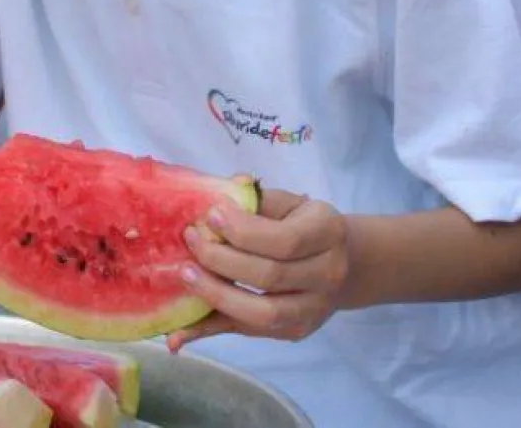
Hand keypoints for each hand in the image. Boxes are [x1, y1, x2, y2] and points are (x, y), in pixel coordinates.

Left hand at [168, 189, 348, 352]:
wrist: (343, 263)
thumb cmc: (303, 224)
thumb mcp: (289, 202)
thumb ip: (258, 198)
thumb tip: (229, 185)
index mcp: (328, 234)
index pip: (285, 240)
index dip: (242, 231)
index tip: (209, 216)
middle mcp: (328, 275)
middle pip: (269, 276)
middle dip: (222, 260)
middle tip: (190, 240)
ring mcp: (313, 309)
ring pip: (262, 314)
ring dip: (216, 296)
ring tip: (185, 275)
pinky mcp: (294, 331)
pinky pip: (247, 332)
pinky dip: (210, 331)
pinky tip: (177, 333)